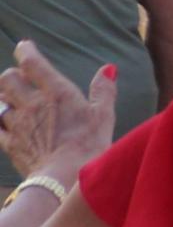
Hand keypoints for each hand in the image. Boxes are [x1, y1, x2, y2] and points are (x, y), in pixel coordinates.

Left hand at [0, 45, 118, 184]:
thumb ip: (103, 90)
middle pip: (8, 79)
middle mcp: (32, 104)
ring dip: (3, 97)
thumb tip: (108, 69)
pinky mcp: (9, 143)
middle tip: (21, 79)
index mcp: (56, 93)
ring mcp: (17, 124)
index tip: (25, 47)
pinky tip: (3, 123)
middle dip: (12, 76)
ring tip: (11, 100)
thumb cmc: (89, 147)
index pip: (32, 62)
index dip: (26, 51)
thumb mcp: (104, 116)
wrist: (64, 180)